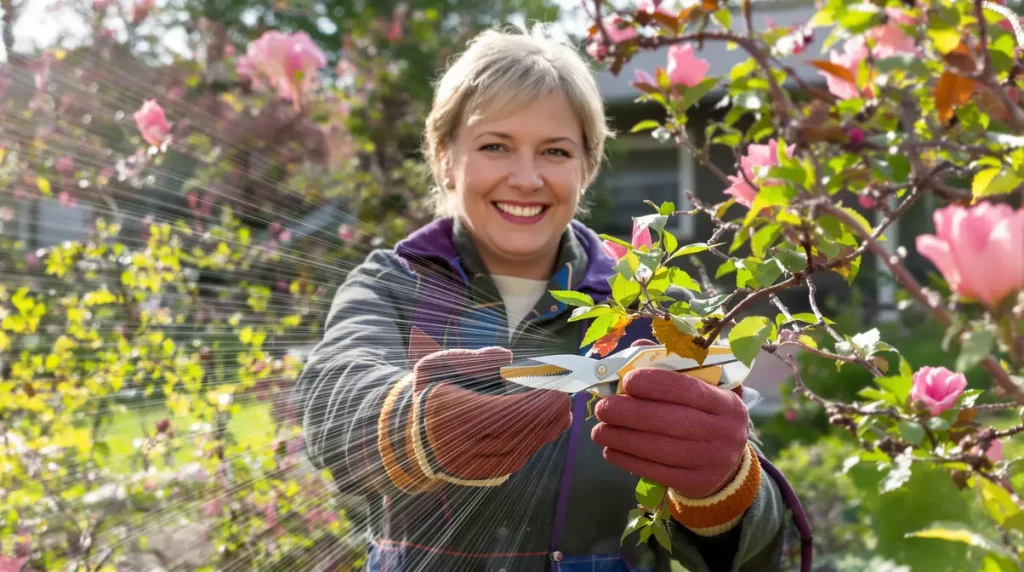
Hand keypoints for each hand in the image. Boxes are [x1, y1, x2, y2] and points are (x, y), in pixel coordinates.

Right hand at [409, 346, 571, 483]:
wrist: (407, 431)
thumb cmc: (429, 391)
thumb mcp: (439, 364)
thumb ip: (473, 358)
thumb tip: (506, 357)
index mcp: (448, 413)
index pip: (502, 413)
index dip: (535, 406)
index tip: (559, 394)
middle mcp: (456, 444)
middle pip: (513, 435)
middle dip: (546, 420)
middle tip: (567, 403)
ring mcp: (463, 465)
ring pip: (514, 453)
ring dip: (543, 435)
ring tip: (562, 417)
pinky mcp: (471, 476)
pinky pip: (508, 464)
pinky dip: (528, 447)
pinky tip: (542, 432)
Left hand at [590, 342, 749, 498]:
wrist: (727, 462)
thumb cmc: (706, 414)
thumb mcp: (702, 388)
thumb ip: (672, 365)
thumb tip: (637, 348)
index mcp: (726, 402)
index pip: (689, 390)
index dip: (655, 384)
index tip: (626, 381)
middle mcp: (725, 432)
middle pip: (672, 422)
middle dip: (630, 414)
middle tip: (602, 409)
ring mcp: (712, 461)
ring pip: (661, 449)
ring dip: (623, 440)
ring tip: (599, 431)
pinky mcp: (697, 484)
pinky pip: (658, 472)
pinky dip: (629, 461)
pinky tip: (611, 451)